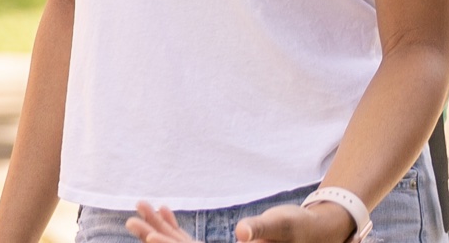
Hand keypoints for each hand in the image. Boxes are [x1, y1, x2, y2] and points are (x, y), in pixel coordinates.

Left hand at [125, 200, 358, 242]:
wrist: (318, 231)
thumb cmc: (301, 227)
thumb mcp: (282, 226)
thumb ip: (262, 231)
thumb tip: (244, 235)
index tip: (147, 233)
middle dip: (157, 235)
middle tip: (130, 219)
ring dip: (163, 229)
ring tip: (140, 209)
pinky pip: (194, 242)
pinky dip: (178, 228)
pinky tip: (165, 212)